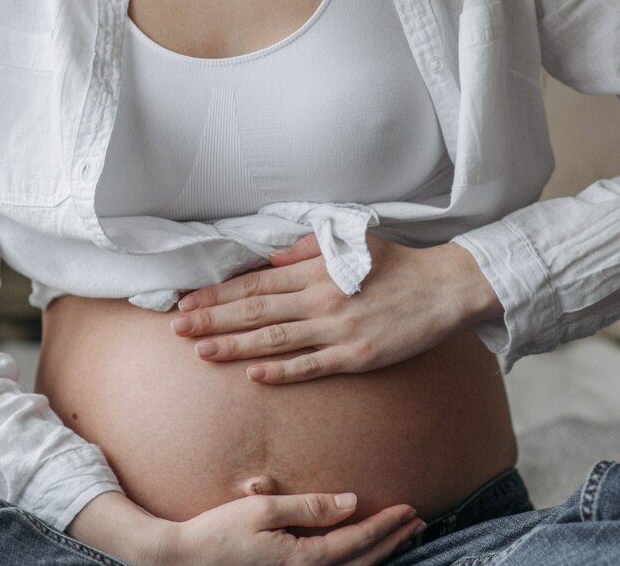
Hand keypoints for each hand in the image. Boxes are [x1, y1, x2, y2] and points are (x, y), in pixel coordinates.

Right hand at [68, 488, 422, 565]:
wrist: (184, 560)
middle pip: (361, 562)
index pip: (355, 542)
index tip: (409, 509)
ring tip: (402, 533)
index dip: (385, 526)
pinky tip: (363, 549)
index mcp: (301, 561)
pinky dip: (356, 561)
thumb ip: (307, 507)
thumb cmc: (218, 531)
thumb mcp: (262, 509)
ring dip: (378, 552)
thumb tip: (349, 502)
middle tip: (418, 520)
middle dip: (392, 540)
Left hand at [170, 234, 499, 383]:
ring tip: (201, 351)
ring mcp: (338, 329)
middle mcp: (320, 298)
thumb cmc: (395, 263)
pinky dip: (282, 372)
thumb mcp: (348, 242)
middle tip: (176, 327)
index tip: (187, 299)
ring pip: (275, 339)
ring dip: (235, 346)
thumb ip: (306, 249)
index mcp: (315, 269)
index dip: (218, 293)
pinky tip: (254, 376)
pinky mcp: (357, 357)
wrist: (442, 287)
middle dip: (212, 318)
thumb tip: (269, 258)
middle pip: (255, 310)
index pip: (254, 283)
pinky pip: (312, 366)